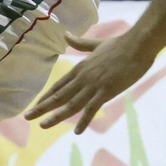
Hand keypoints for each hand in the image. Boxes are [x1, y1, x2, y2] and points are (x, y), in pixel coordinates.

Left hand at [24, 28, 160, 133]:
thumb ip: (80, 43)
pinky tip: (77, 132)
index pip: (59, 85)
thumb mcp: (96, 44)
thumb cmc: (120, 44)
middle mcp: (83, 77)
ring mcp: (93, 85)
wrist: (137, 44)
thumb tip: (65, 34)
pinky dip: (84, 121)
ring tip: (42, 125)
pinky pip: (92, 109)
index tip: (36, 105)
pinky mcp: (106, 91)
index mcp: (81, 68)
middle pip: (59, 95)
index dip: (46, 96)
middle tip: (27, 117)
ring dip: (56, 116)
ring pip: (71, 104)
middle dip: (43, 107)